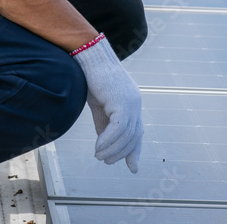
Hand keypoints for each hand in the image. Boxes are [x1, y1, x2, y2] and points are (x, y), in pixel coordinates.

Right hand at [72, 35, 142, 172]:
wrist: (88, 59)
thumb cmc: (91, 79)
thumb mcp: (99, 106)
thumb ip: (105, 124)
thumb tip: (105, 146)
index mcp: (132, 103)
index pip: (137, 132)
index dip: (135, 151)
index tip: (133, 168)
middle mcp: (135, 103)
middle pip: (133, 136)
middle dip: (120, 153)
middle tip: (105, 161)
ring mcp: (131, 102)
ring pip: (126, 135)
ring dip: (111, 149)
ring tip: (99, 155)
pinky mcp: (122, 101)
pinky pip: (118, 128)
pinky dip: (108, 141)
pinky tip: (98, 147)